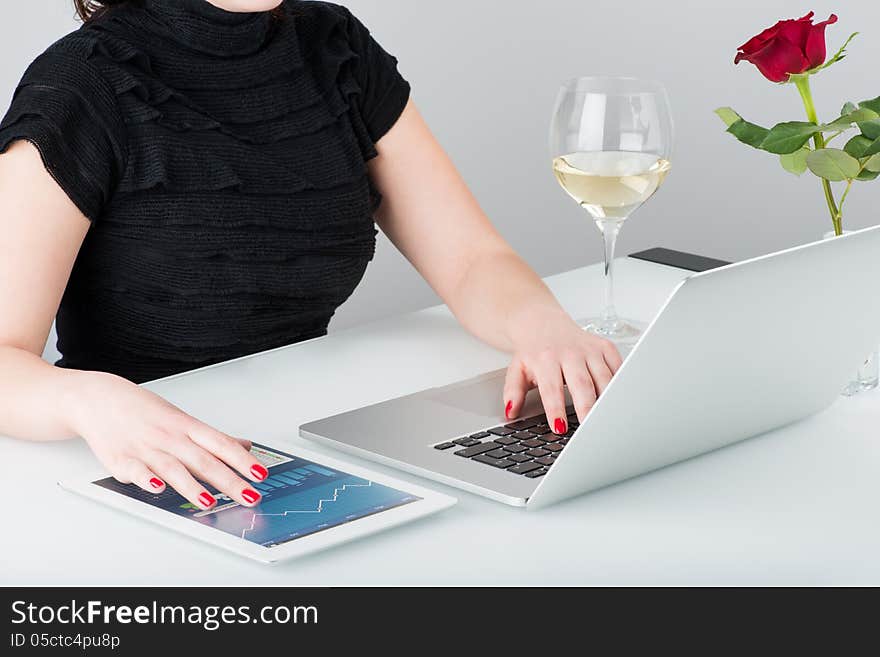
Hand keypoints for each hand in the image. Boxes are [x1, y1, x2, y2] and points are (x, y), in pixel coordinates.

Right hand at [65, 371, 267, 509]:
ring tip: (210, 501)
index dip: (242, 460)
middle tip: (249, 496)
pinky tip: (158, 490)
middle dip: (228, 480)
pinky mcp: (122, 460)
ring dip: (192, 486)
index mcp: (187, 427)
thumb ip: (212, 438)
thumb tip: (244, 446)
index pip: (221, 444)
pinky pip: (137, 471)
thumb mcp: (182, 419)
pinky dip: (147, 480)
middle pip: (203, 460)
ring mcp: (146, 448)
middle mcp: (170, 437)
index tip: (260, 474)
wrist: (99, 399)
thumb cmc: (143, 410)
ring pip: (173, 468)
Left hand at [503, 312, 622, 432]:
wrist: (543, 324)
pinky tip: (619, 402)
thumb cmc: (534, 352)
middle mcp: (570, 353)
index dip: (556, 409)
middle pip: (582, 385)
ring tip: (609, 421)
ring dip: (607, 401)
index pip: (552, 389)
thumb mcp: (517, 370)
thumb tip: (510, 412)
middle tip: (590, 429)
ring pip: (604, 378)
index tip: (559, 428)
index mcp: (546, 359)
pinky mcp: (605, 346)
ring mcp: (590, 349)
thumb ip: (513, 392)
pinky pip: (618, 368)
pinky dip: (620, 385)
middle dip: (587, 408)